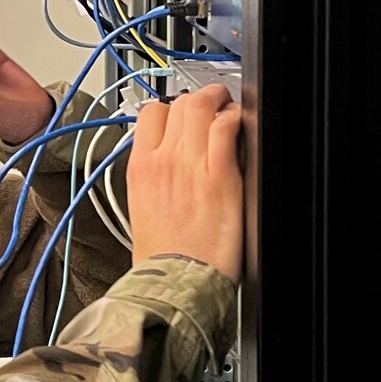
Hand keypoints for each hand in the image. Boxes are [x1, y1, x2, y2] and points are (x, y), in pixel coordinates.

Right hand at [126, 85, 243, 282]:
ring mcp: (190, 165)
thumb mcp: (140, 208)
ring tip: (228, 109)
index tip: (182, 114)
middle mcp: (162, 160)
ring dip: (218, 102)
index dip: (170, 107)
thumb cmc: (161, 256)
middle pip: (178, 103)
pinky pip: (227, 128)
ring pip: (201, 106)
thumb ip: (153, 177)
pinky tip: (240, 129)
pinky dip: (235, 120)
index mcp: (140, 168)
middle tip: (212, 104)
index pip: (150, 113)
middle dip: (199, 99)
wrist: (175, 281)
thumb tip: (168, 162)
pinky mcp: (219, 176)